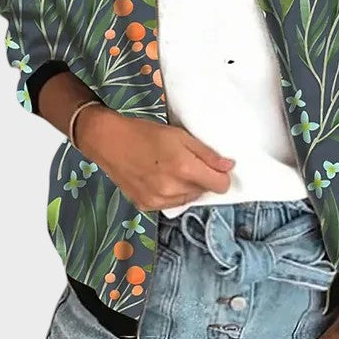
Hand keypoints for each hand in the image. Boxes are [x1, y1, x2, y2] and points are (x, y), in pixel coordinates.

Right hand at [75, 105, 234, 209]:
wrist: (109, 142)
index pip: (220, 186)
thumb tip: (229, 167)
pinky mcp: (146, 206)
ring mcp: (158, 200)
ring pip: (187, 199)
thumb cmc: (145, 133)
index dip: (221, 176)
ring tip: (170, 169)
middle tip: (185, 161)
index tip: (214, 167)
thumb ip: (207, 154)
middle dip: (201, 178)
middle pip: (203, 192)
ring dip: (186, 187)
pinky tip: (158, 178)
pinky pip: (170, 204)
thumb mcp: (180, 136)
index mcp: (184, 169)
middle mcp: (173, 189)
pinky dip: (170, 194)